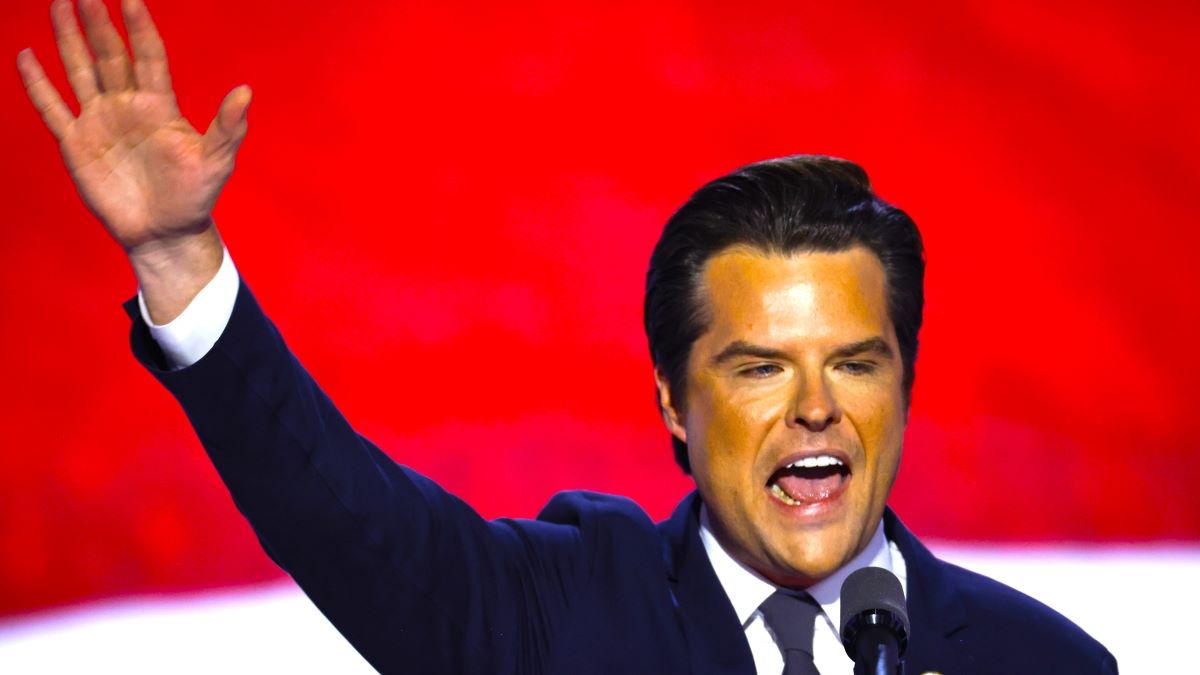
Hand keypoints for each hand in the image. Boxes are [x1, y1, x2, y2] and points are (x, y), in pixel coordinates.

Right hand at [18, 0, 249, 320]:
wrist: (165, 232)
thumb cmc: (195, 197)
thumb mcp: (216, 162)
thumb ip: (227, 127)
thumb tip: (246, 92)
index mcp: (160, 106)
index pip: (148, 56)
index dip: (140, 28)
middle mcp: (128, 106)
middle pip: (109, 56)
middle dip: (98, 24)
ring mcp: (100, 122)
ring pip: (80, 71)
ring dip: (69, 40)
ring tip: (59, 5)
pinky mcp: (77, 144)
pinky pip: (53, 108)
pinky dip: (39, 84)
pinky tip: (26, 56)